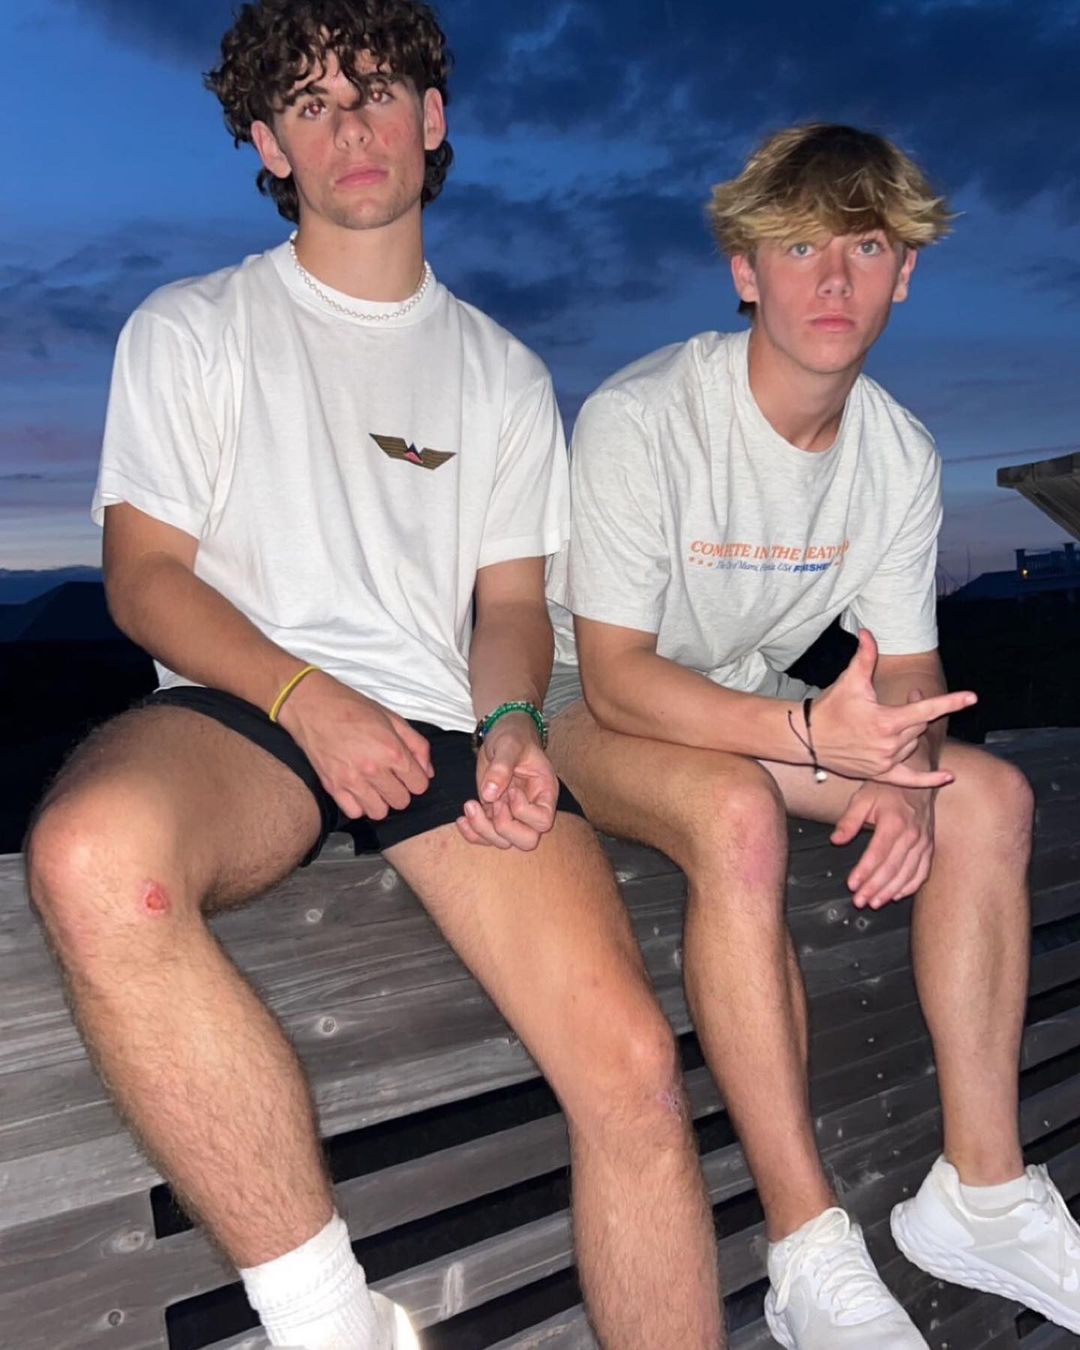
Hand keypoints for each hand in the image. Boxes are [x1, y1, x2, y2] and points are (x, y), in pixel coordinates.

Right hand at [277, 669, 432, 818]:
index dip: (417, 779)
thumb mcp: (392, 718)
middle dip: (400, 790)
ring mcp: (351, 780)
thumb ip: (416, 745)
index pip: (419, 785)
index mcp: (392, 750)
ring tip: (374, 786)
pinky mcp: (332, 786)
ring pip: (379, 812)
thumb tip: (427, 771)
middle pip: (401, 801)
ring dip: (381, 801)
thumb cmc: (352, 707)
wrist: (312, 705)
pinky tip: (358, 790)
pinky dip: (359, 804)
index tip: (408, 773)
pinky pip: (354, 812)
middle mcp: (373, 769)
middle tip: (390, 777)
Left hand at [457, 713, 557, 850]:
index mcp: (545, 792)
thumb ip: (502, 766)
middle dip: (504, 828)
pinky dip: (472, 833)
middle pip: (527, 841)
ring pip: (503, 842)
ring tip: (469, 805)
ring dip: (483, 830)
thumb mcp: (509, 745)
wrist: (502, 733)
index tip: (511, 790)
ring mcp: (512, 815)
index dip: (523, 812)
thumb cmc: (513, 736)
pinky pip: (485, 837)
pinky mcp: (493, 815)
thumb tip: (490, 794)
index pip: (543, 821)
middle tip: (493, 804)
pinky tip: (461, 819)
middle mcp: (531, 809)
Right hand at [810, 630, 973, 786]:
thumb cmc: (830, 707)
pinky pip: (910, 780)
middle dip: (915, 713)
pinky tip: (948, 776)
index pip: (926, 710)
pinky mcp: (879, 774)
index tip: (972, 697)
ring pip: (913, 745)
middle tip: (901, 702)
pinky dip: (929, 779)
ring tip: (888, 725)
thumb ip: (864, 657)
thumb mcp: (850, 681)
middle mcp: (890, 744)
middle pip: (919, 727)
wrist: (807, 737)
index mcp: (887, 721)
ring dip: (909, 734)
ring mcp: (885, 761)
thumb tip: (868, 632)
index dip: (950, 702)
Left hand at [832, 778, 935, 908]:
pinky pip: (922, 872)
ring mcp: (923, 842)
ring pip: (907, 874)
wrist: (918, 780)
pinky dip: (910, 886)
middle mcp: (911, 835)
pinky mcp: (929, 847)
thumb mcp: (863, 798)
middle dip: (874, 888)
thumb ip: (849, 820)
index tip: (852, 885)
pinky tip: (897, 895)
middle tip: (860, 900)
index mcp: (894, 822)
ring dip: (890, 891)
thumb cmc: (888, 790)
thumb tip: (836, 840)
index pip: (877, 854)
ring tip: (875, 902)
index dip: (864, 872)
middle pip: (892, 868)